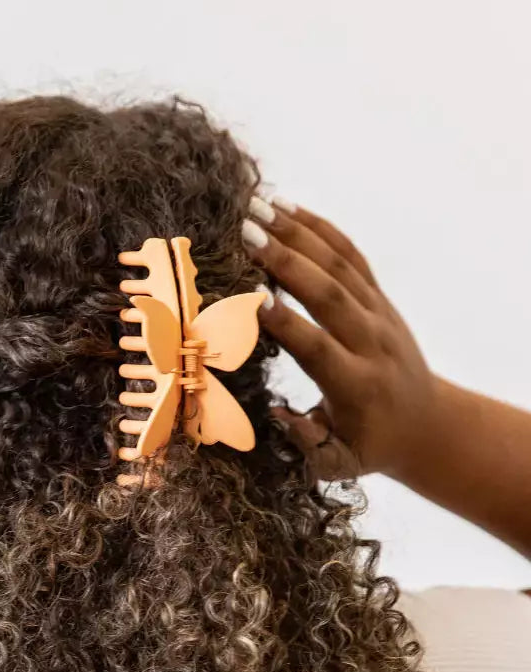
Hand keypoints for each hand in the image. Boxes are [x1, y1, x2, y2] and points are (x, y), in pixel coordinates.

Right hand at [244, 200, 438, 480]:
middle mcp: (372, 343)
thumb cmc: (370, 447)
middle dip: (286, 261)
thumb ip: (306, 444)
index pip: (319, 348)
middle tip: (243, 233)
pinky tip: (287, 208)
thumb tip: (277, 414)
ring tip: (256, 208)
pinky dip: (321, 229)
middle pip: (330, 294)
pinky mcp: (380, 299)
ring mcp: (379, 315)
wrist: (428, 425)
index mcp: (357, 386)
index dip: (286, 323)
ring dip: (298, 234)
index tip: (249, 298)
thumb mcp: (338, 464)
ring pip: (340, 266)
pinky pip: (351, 256)